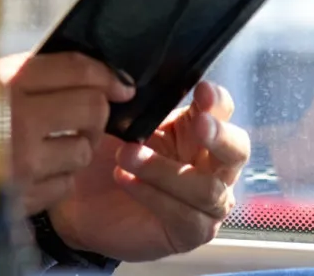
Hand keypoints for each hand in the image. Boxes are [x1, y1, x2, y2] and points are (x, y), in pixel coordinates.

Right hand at [0, 52, 135, 215]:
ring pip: (83, 150)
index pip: (77, 70)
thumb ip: (21, 74)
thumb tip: (82, 71)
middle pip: (91, 109)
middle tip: (80, 113)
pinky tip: (34, 167)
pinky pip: (65, 183)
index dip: (107, 74)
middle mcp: (15, 122)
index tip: (120, 83)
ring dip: (75, 145)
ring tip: (49, 142)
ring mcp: (21, 165)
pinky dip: (57, 175)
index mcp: (2, 83)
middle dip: (93, 110)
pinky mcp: (21, 198)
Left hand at [50, 81, 247, 262]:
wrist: (76, 200)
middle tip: (199, 124)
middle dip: (221, 136)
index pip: (221, 111)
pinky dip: (154, 196)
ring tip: (126, 156)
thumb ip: (139, 106)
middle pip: (237, 150)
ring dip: (165, 170)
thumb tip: (136, 82)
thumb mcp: (119, 124)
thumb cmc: (105, 156)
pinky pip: (186, 216)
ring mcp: (206, 202)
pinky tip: (126, 180)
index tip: (202, 90)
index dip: (217, 101)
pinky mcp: (190, 232)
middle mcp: (211, 165)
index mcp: (196, 131)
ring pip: (207, 189)